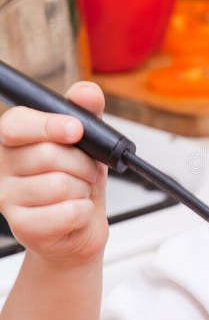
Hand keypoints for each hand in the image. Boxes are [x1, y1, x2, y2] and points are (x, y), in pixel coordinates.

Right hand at [0, 82, 108, 264]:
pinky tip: (76, 212)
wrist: (78, 226)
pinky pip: (66, 212)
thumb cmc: (78, 179)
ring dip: (83, 189)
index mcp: (13, 139)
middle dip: (82, 163)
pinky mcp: (23, 226)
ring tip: (79, 191)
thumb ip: (87, 112)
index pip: (16, 124)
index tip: (76, 130)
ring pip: (60, 185)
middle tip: (88, 170)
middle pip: (48, 155)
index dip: (48, 125)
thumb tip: (86, 93)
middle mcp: (3, 166)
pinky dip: (83, 211)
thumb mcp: (87, 141)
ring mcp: (8, 198)